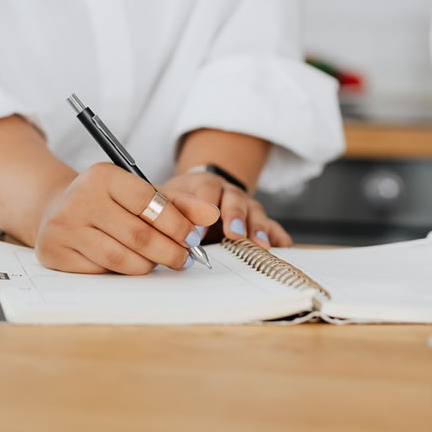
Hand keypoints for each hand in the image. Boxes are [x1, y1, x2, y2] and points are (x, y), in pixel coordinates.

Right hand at [35, 163, 220, 274]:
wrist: (55, 209)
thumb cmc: (106, 202)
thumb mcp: (138, 193)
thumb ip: (177, 203)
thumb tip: (211, 216)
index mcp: (102, 176)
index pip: (149, 202)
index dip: (177, 223)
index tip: (194, 238)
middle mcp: (79, 198)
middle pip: (138, 235)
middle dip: (170, 251)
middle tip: (185, 259)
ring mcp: (64, 227)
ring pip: (121, 258)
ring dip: (148, 265)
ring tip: (159, 262)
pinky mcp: (55, 253)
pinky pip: (101, 272)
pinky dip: (122, 272)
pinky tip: (130, 265)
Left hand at [160, 171, 290, 249]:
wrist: (202, 190)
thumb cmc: (180, 201)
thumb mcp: (168, 198)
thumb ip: (163, 209)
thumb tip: (147, 226)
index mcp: (204, 185)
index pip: (206, 192)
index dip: (203, 210)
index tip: (197, 232)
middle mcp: (228, 192)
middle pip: (235, 199)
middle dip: (235, 216)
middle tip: (233, 233)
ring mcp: (246, 205)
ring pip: (255, 211)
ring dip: (258, 227)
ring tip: (260, 244)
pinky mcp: (258, 220)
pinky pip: (272, 225)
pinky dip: (279, 235)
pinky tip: (284, 246)